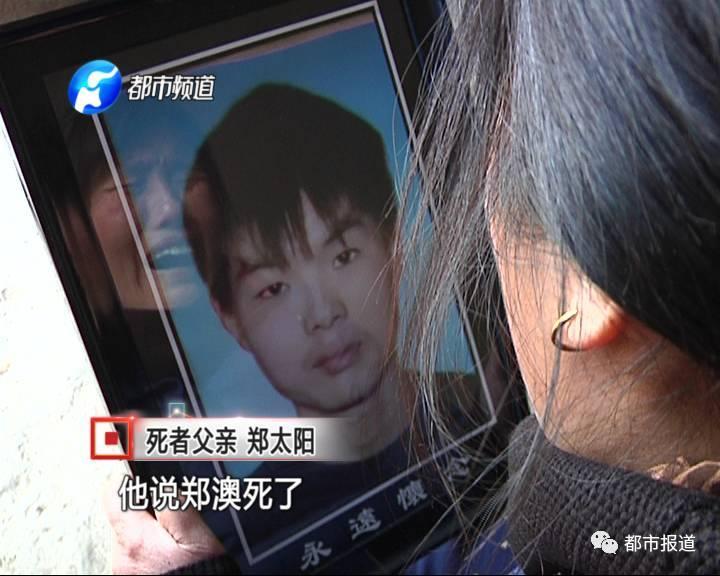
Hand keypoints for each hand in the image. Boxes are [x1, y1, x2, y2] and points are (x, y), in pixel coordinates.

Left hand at [104, 474, 224, 574]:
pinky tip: (171, 558)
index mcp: (135, 538)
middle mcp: (121, 557)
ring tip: (178, 541)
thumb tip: (163, 484)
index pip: (114, 491)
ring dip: (151, 533)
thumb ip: (177, 506)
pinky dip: (151, 552)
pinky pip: (135, 557)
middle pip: (124, 515)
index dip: (131, 477)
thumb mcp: (198, 538)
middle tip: (174, 515)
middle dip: (147, 509)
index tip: (145, 474)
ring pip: (131, 537)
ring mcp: (123, 571)